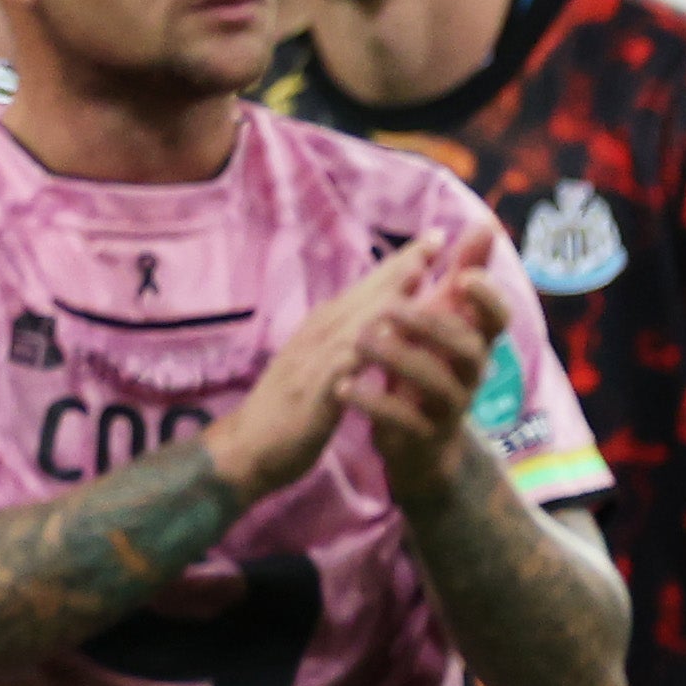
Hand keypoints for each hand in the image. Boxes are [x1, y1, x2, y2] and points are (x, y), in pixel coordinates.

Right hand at [210, 237, 439, 498]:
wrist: (248, 447)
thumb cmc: (291, 408)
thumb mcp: (324, 367)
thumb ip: (349, 341)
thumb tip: (381, 320)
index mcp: (325, 328)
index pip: (369, 289)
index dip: (401, 263)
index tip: (436, 238)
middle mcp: (319, 334)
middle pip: (365, 293)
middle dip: (401, 266)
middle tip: (437, 238)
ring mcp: (313, 360)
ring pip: (355, 320)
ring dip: (387, 296)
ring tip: (420, 273)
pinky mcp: (311, 392)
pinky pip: (339, 367)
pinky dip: (362, 349)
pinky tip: (387, 336)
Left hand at [342, 228, 511, 472]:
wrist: (419, 445)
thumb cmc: (429, 368)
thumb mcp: (444, 320)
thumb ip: (463, 274)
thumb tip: (487, 224)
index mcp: (474, 343)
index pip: (498, 319)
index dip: (487, 299)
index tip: (463, 277)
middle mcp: (470, 375)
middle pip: (469, 349)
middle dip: (432, 325)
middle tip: (391, 308)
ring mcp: (449, 407)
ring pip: (437, 384)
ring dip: (399, 358)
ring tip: (361, 341)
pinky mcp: (423, 435)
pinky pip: (404, 421)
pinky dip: (374, 402)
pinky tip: (344, 386)